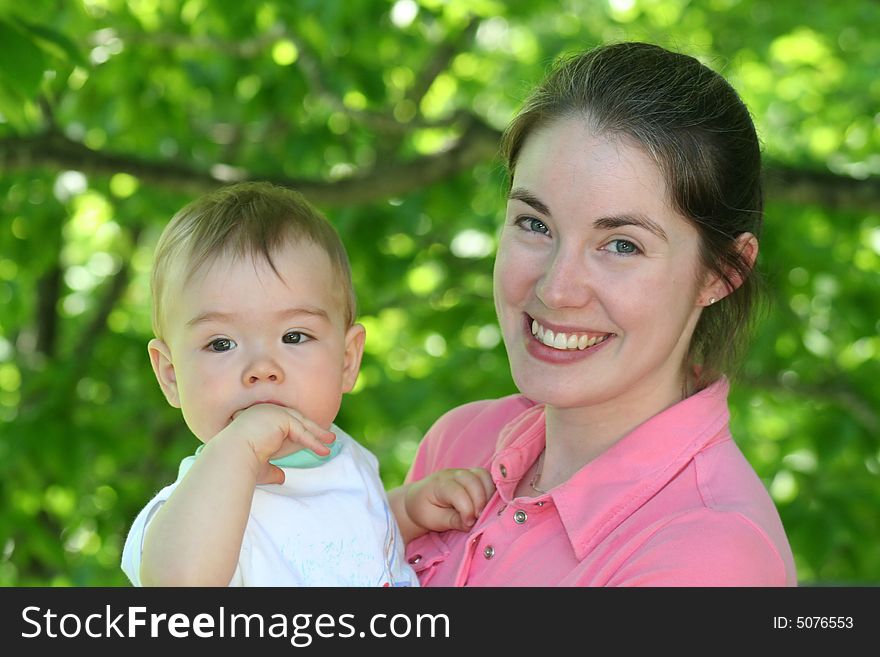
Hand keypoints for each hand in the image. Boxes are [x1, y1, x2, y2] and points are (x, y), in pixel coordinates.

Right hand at [215, 403, 335, 484]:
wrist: (231, 459)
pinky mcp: (279, 417)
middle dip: (313, 428)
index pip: (283, 422)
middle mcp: (264, 411)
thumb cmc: (240, 464)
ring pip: (300, 423)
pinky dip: (312, 440)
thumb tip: (282, 478)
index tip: (313, 437)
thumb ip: (272, 469)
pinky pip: (300, 429)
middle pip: (295, 418)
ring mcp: (271, 411)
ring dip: (317, 433)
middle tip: (329, 437)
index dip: (300, 429)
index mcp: (258, 419)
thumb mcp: (260, 466)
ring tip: (331, 442)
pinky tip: (323, 450)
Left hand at [404, 468, 494, 532]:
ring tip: (485, 512)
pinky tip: (489, 505)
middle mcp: (453, 474)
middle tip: (479, 519)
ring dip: (489, 495)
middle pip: (473, 481)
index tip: (469, 524)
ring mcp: (464, 472)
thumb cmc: (425, 510)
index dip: (467, 510)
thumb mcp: (434, 520)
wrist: (418, 499)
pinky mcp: (473, 476)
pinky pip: (487, 478)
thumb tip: (472, 524)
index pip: (458, 492)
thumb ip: (452, 521)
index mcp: (440, 484)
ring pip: (484, 476)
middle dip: (480, 502)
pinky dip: (492, 490)